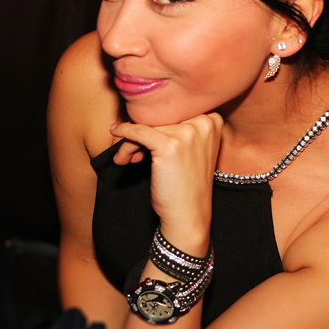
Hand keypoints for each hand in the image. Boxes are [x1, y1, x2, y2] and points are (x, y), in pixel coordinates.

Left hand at [109, 113, 222, 253]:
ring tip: (127, 158)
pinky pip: (138, 132)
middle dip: (142, 135)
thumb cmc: (186, 185)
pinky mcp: (169, 146)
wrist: (188, 216)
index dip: (157, 125)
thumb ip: (177, 128)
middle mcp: (204, 123)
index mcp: (212, 120)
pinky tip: (115, 131)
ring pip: (147, 127)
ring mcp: (187, 134)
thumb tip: (144, 113)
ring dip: (132, 143)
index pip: (174, 112)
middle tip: (132, 153)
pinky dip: (124, 132)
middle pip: (160, 119)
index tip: (147, 140)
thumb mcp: (191, 149)